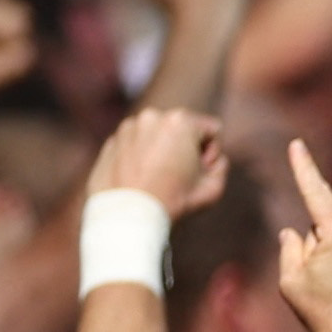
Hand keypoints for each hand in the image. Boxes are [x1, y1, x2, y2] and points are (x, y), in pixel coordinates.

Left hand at [88, 106, 225, 217]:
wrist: (130, 214)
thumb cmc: (176, 201)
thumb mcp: (215, 186)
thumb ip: (219, 164)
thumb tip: (209, 158)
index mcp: (181, 121)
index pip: (212, 130)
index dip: (212, 154)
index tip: (201, 172)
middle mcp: (152, 117)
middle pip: (183, 129)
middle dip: (186, 148)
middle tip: (180, 175)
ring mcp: (129, 127)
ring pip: (158, 135)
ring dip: (162, 151)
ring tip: (158, 179)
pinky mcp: (112, 140)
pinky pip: (136, 144)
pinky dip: (142, 157)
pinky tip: (142, 179)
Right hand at [275, 140, 331, 331]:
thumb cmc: (323, 313)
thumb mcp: (291, 278)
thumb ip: (290, 246)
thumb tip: (295, 232)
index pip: (315, 192)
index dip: (303, 167)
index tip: (296, 144)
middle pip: (320, 224)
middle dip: (311, 245)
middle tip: (321, 283)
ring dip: (326, 256)